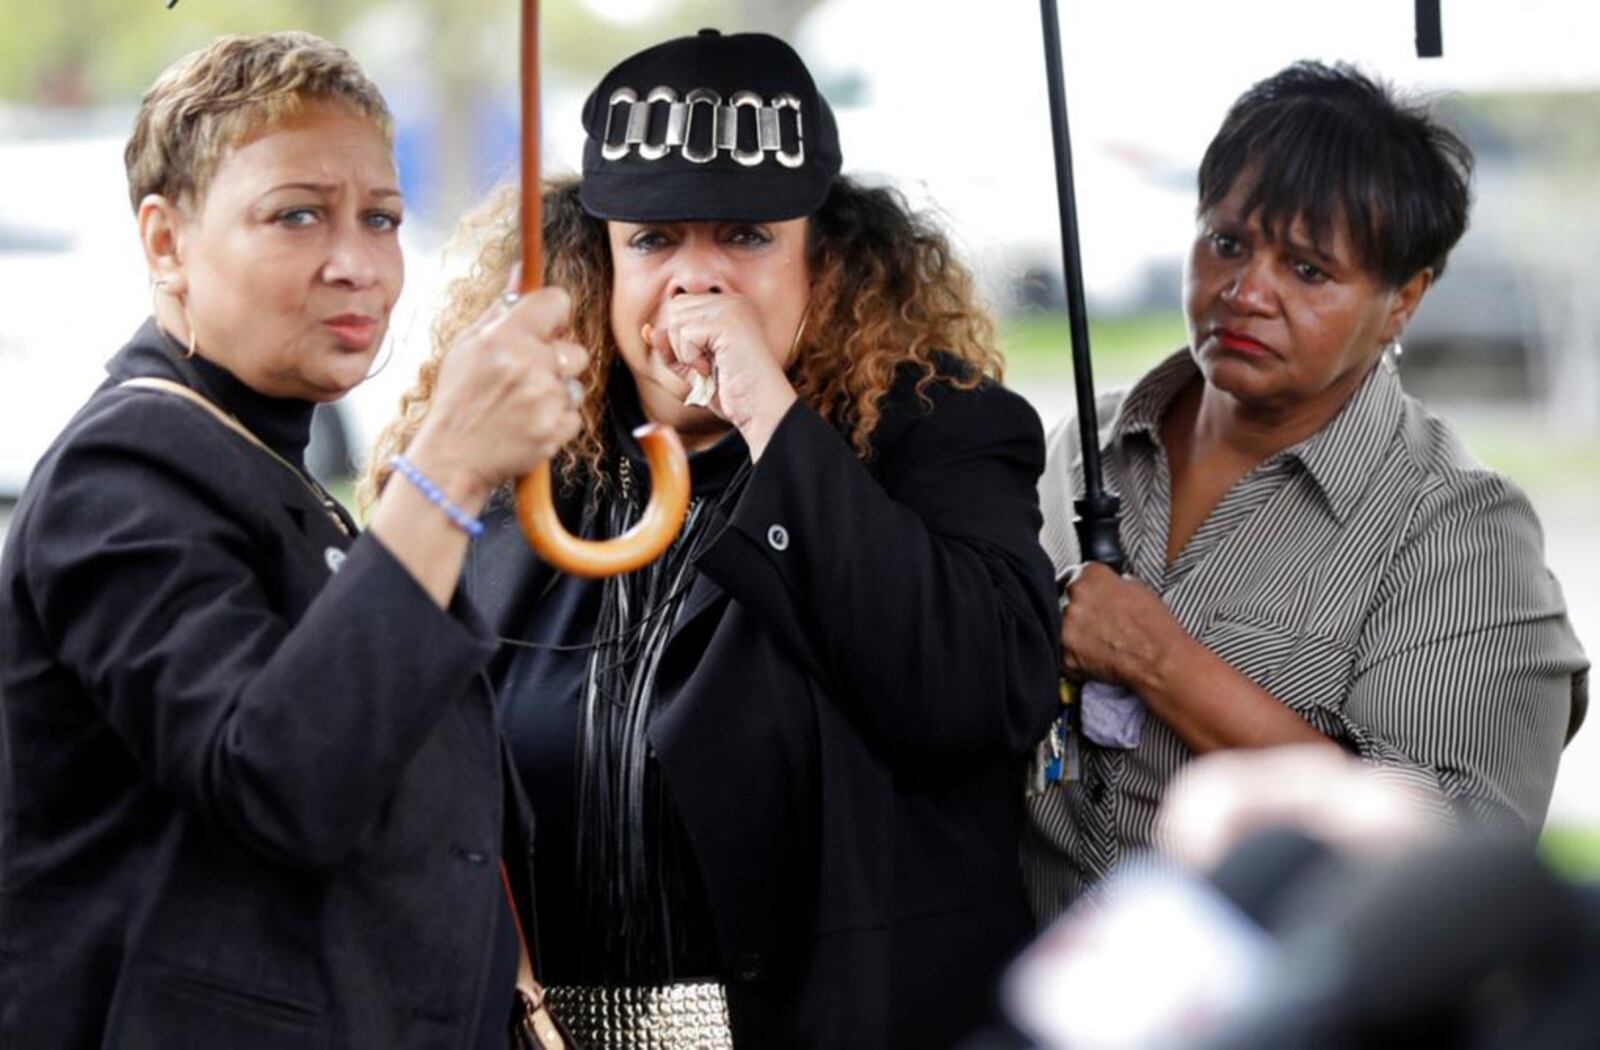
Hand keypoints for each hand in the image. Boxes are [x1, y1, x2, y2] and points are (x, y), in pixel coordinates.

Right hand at [407, 280, 588, 508]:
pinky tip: (528, 424)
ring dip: (556, 393)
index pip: (558, 302)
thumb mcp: (466, 346)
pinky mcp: (556, 429)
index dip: (555, 314)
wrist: (453, 458)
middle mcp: (529, 365)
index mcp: (505, 338)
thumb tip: (521, 272)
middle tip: (526, 377)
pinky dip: (556, 421)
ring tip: (523, 404)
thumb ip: (499, 309)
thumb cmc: (458, 400)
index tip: (546, 327)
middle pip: (575, 350)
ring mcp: (545, 399)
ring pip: (576, 385)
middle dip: (556, 363)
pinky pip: (574, 415)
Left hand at [646, 293, 797, 457]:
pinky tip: (713, 368)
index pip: (680, 308)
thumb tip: (648, 330)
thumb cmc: (734, 392)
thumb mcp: (693, 367)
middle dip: (680, 345)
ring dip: (686, 352)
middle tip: (706, 366)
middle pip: (675, 310)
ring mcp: (732, 309)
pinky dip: (692, 358)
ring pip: (677, 320)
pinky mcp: (728, 322)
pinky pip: (686, 334)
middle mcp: (732, 301)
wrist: (760, 410)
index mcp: (729, 307)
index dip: (679, 340)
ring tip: (711, 367)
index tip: (703, 363)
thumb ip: (671, 348)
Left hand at [1060, 562, 1186, 688]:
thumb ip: (1112, 584)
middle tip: (1097, 627)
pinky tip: (1096, 658)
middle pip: (1065, 603)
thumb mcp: (1139, 590)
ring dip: (1075, 636)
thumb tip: (1105, 588)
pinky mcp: (1065, 652)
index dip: (1079, 590)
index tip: (1081, 598)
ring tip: (1101, 644)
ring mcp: (1067, 625)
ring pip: (1062, 629)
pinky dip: (1074, 658)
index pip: (1072, 575)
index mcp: (1092, 575)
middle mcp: (1076, 595)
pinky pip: (1063, 654)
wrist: (1160, 660)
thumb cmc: (1156, 628)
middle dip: (1078, 615)